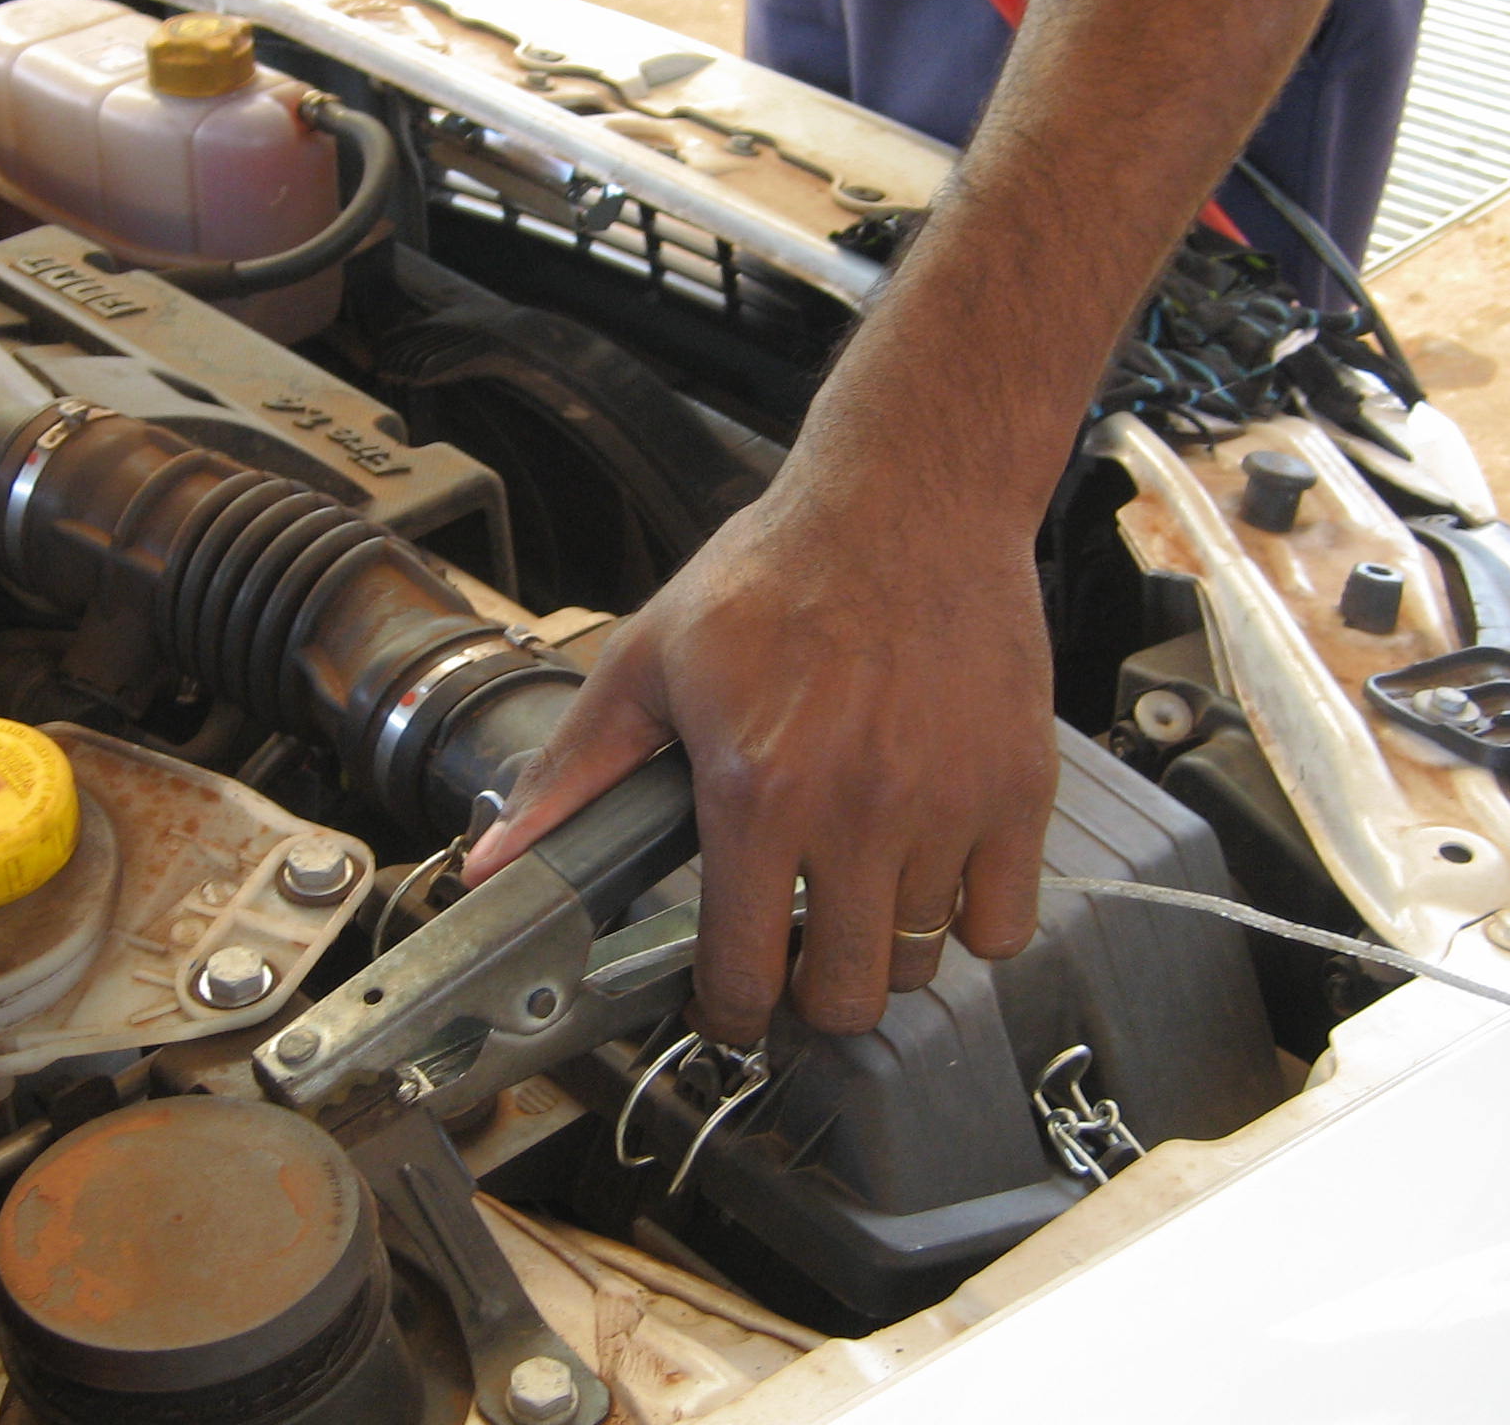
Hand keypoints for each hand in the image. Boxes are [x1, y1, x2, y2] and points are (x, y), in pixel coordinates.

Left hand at [460, 469, 1053, 1042]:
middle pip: (843, 995)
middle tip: (794, 954)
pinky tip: (932, 877)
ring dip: (885, 952)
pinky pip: (1006, 924)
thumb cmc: (780, 572)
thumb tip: (492, 860)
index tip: (726, 1000)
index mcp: (756, 790)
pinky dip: (972, 923)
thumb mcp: (650, 659)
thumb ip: (572, 772)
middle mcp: (856, 812)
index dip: (725, 1011)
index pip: (743, 976)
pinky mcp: (1017, 790)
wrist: (910, 499)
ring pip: (924, 965)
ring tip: (858, 898)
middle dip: (808, 995)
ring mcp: (947, 807)